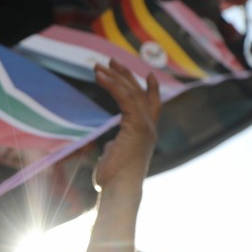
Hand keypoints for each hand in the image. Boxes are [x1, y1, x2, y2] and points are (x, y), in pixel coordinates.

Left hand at [92, 60, 160, 193]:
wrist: (119, 191)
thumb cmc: (113, 181)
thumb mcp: (115, 158)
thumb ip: (115, 148)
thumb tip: (110, 146)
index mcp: (145, 135)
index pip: (152, 106)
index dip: (151, 89)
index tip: (148, 74)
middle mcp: (149, 128)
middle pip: (141, 94)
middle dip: (126, 76)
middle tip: (112, 61)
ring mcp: (145, 127)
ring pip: (132, 93)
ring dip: (115, 77)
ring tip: (99, 66)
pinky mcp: (137, 126)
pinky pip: (124, 98)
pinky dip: (112, 85)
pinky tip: (100, 76)